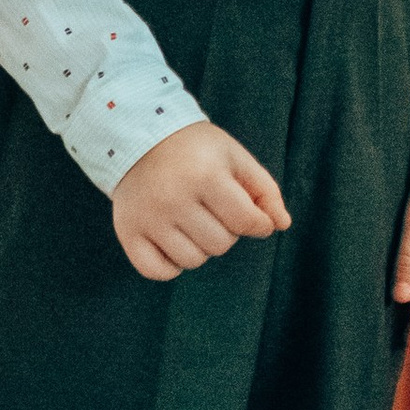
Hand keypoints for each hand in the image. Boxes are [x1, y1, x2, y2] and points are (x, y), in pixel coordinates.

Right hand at [111, 121, 290, 283]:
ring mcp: (148, 218)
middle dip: (226, 231)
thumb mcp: (234, 157)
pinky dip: (171, 265)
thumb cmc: (197, 150)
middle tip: (213, 209)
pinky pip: (159, 272)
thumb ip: (264, 190)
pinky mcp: (127, 232)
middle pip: (220, 244)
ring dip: (201, 246)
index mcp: (204, 175)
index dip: (258, 224)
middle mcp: (173, 198)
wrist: (140, 137)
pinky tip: (173, 240)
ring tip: (193, 221)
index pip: (245, 221)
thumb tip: (282, 225)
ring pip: (192, 260)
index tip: (255, 218)